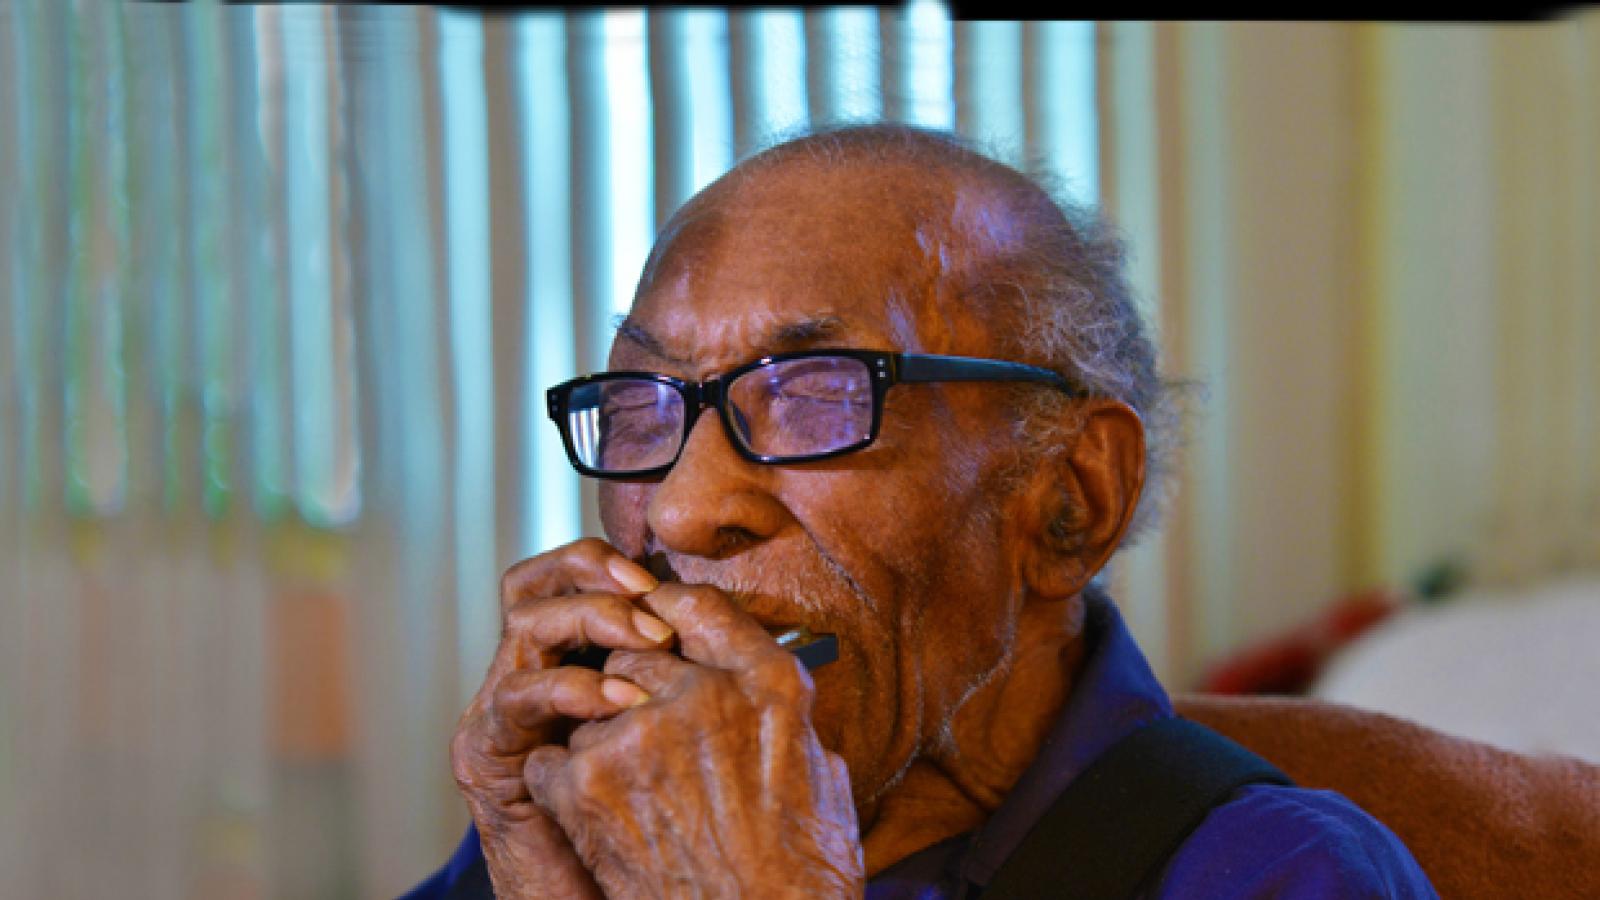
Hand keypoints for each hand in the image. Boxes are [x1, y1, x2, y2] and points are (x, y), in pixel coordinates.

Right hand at [451, 538, 675, 899]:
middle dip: (600, 575)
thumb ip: (708, 686)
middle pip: (542, 581)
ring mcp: (505, 711)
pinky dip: (569, 687)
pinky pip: (518, 694)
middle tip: (653, 600)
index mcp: (583, 660)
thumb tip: (764, 635)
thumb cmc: (670, 837)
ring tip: (647, 641)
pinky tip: (617, 704)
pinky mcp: (485, 753)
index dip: (627, 567)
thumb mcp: (700, 745)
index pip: (584, 577)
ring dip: (589, 617)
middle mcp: (537, 674)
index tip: (678, 580)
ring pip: (526, 620)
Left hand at [523, 583, 864, 898]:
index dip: (665, 613)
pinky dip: (564, 790)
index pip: (700, 608)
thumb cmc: (797, 875)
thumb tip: (765, 693)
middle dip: (632, 691)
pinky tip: (598, 823)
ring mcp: (642, 731)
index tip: (650, 620)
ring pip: (591, 705)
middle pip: (636, 653)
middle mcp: (705, 693)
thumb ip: (785, 718)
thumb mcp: (821, 776)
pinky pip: (553, 759)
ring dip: (601, 742)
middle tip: (646, 742)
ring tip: (632, 797)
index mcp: (769, 685)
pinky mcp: (590, 780)